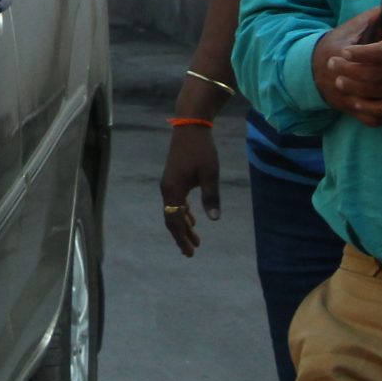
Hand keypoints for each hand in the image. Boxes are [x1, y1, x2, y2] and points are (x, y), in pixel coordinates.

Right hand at [158, 125, 221, 256]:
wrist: (190, 128)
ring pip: (173, 211)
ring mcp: (169, 184)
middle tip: (191, 252)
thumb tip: (214, 219)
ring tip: (195, 238)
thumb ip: (211, 197)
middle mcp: (167, 190)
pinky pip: (176, 201)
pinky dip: (183, 212)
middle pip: (171, 219)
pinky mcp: (174, 179)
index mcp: (173, 191)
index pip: (174, 221)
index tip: (190, 252)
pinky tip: (192, 218)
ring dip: (183, 225)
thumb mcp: (210, 175)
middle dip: (181, 236)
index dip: (181, 238)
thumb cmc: (202, 151)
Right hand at [309, 2, 381, 126]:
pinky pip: (376, 117)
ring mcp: (347, 99)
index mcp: (341, 52)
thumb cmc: (344, 42)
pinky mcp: (351, 111)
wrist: (314, 68)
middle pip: (377, 82)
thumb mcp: (360, 25)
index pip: (372, 56)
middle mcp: (341, 80)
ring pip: (378, 103)